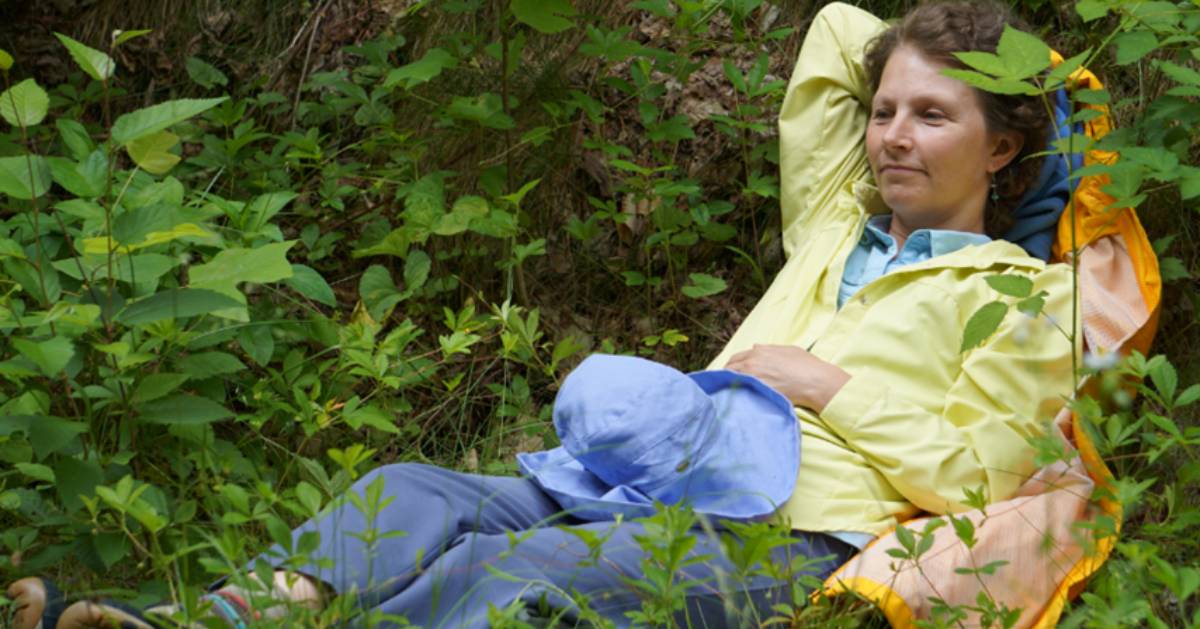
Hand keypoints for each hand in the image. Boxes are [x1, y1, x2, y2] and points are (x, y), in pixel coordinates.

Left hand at [725, 344, 850, 412]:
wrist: (816, 381)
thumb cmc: (806, 365)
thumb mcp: (787, 350)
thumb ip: (768, 349)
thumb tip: (754, 348)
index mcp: (758, 352)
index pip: (735, 359)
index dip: (731, 367)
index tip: (730, 374)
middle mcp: (752, 364)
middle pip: (729, 370)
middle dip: (726, 377)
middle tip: (726, 386)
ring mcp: (753, 379)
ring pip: (731, 383)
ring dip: (729, 387)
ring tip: (730, 395)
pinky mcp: (757, 393)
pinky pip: (740, 394)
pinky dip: (737, 396)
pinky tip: (737, 401)